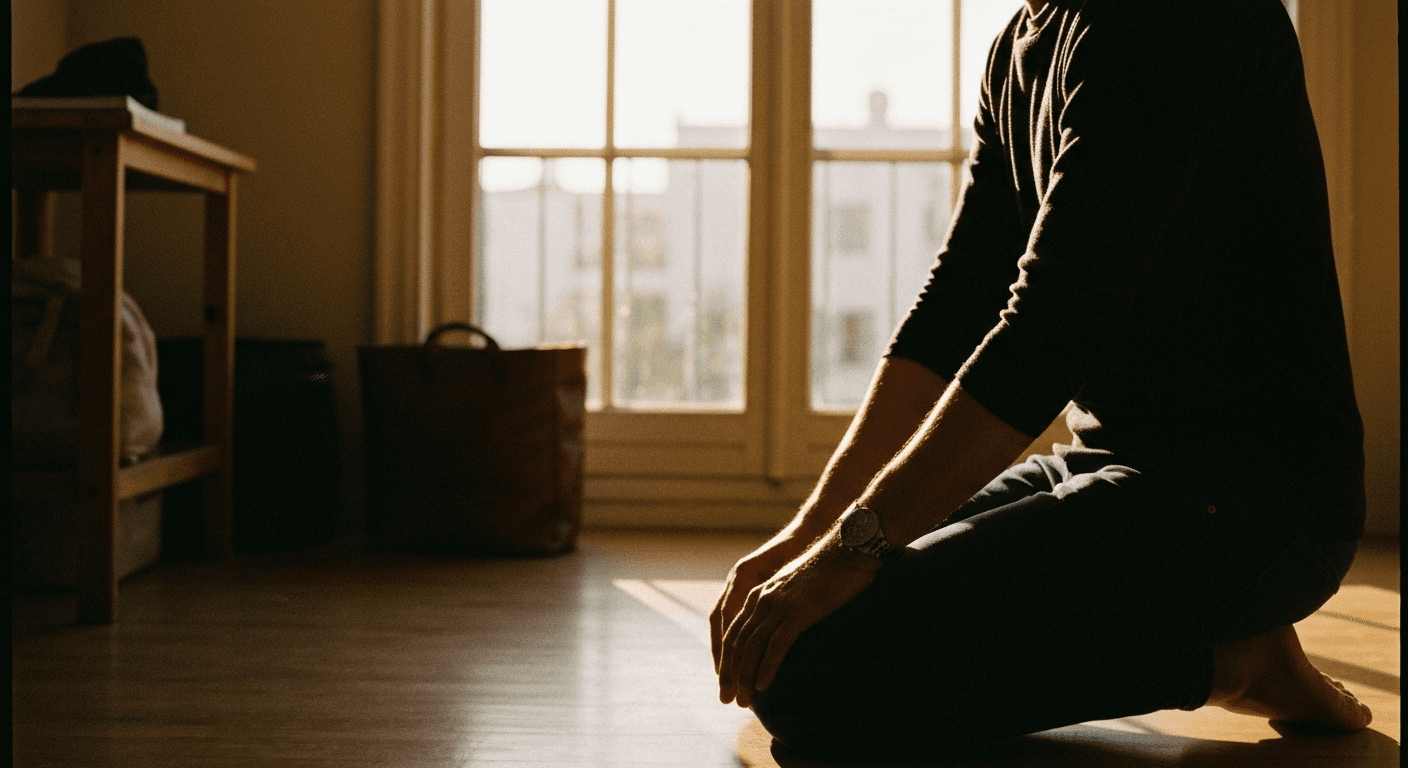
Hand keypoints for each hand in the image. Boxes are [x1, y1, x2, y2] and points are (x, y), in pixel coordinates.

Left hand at [716, 533, 881, 707]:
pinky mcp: (797, 611)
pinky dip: (766, 668)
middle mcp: (762, 599)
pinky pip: (776, 645)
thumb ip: (783, 605)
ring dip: (745, 677)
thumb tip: (783, 627)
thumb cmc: (828, 570)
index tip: (726, 683)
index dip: (726, 660)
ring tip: (743, 700)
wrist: (847, 548)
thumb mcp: (796, 588)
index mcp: (759, 594)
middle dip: (730, 674)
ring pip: (751, 647)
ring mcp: (778, 605)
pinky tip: (763, 686)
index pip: (732, 632)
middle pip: (736, 643)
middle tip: (727, 699)